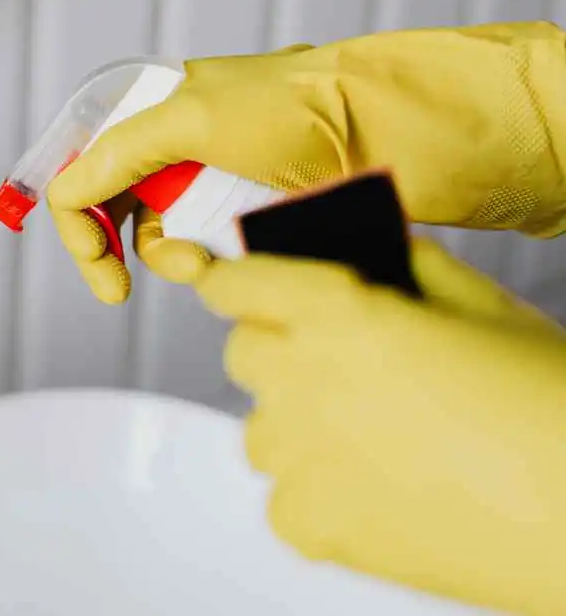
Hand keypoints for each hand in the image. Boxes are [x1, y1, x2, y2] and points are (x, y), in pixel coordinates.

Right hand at [49, 21, 565, 302]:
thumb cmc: (304, 109)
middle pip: (114, 208)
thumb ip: (116, 153)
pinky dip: (206, 263)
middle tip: (118, 286)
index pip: (84, 163)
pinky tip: (224, 260)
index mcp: (157, 106)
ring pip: (160, 239)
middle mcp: (179, 144)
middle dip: (117, 247)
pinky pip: (205, 252)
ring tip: (200, 261)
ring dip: (168, 258)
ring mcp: (214, 182)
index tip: (91, 258)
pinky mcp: (247, 215)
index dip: (76, 214)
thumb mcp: (191, 116)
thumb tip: (65, 190)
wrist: (396, 135)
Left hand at [194, 237, 565, 615]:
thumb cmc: (549, 399)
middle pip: (243, 353)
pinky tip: (386, 492)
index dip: (239, 283)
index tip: (244, 289)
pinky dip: (320, 491)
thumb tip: (362, 248)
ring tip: (380, 438)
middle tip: (342, 366)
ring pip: (262, 428)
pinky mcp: (307, 524)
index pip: (237, 284)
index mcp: (338, 313)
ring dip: (300, 424)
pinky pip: (285, 494)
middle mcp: (300, 380)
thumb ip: (403, 268)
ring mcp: (297, 459)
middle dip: (280, 349)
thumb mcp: (482, 307)